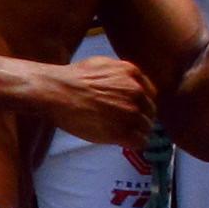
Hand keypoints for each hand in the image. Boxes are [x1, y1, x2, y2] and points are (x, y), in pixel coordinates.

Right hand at [39, 53, 157, 149]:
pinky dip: (134, 143)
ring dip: (137, 132)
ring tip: (121, 134)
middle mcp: (136, 92)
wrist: (58, 93)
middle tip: (125, 124)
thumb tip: (127, 84)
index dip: (141, 104)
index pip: (150, 94)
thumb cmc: (72, 78)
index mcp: (132, 73)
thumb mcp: (102, 64)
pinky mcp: (123, 131)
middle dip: (140, 118)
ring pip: (147, 128)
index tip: (132, 110)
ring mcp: (131, 112)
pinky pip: (141, 141)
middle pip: (150, 112)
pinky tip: (122, 141)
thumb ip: (120, 74)